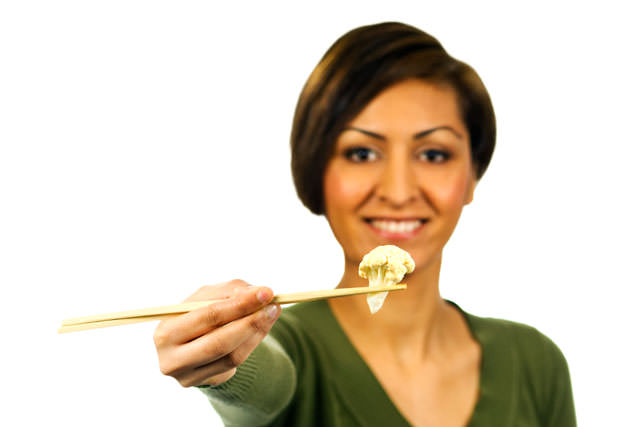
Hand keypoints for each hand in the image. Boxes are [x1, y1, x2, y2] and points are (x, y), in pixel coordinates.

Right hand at [153, 279, 279, 386]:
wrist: (190, 341)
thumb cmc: (198, 312)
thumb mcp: (208, 296)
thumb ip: (231, 290)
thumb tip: (259, 294)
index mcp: (166, 331)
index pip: (208, 317)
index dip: (239, 304)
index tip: (266, 293)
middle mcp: (172, 359)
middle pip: (219, 342)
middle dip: (251, 322)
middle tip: (273, 306)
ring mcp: (188, 376)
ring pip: (231, 356)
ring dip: (257, 332)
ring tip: (272, 313)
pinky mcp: (206, 383)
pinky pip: (235, 364)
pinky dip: (253, 343)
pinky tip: (263, 327)